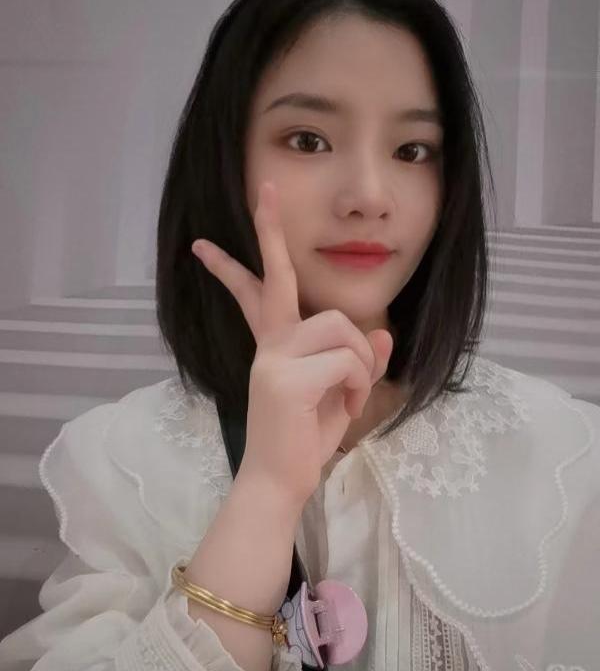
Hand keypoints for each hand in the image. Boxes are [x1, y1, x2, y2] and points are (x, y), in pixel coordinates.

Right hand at [191, 181, 392, 506]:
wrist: (280, 482)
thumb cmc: (306, 439)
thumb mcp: (340, 395)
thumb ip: (358, 362)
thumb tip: (383, 335)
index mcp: (274, 345)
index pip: (255, 294)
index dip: (234, 264)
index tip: (203, 243)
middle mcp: (269, 345)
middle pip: (279, 279)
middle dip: (270, 231)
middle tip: (265, 188)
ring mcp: (273, 359)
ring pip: (340, 327)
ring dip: (360, 361)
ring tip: (351, 394)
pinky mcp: (286, 379)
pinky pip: (346, 360)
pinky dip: (360, 383)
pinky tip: (349, 406)